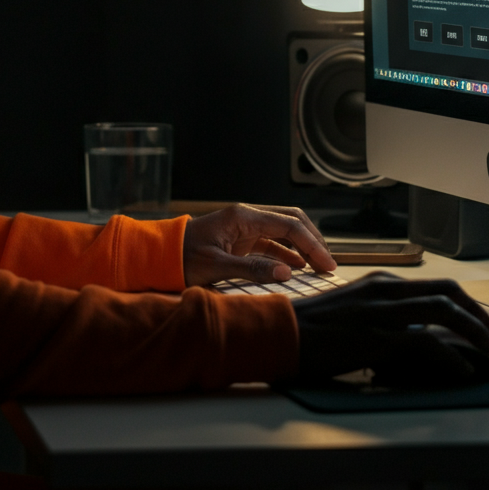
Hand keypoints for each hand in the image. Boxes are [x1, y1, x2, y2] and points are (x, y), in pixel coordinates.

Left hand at [181, 203, 335, 286]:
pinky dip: (287, 254)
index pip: (288, 225)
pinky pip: (272, 243)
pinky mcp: (241, 240)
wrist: (159, 255)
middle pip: (291, 222)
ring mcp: (245, 228)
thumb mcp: (216, 265)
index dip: (311, 244)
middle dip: (313, 241)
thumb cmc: (182, 257)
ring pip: (284, 232)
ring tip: (319, 268)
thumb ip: (251, 268)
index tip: (327, 264)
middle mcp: (247, 218)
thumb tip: (287, 272)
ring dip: (303, 248)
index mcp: (243, 217)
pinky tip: (298, 267)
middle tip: (329, 265)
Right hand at [291, 271, 488, 381]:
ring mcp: (382, 311)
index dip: (465, 304)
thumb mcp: (351, 311)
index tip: (479, 323)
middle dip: (478, 314)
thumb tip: (411, 338)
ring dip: (475, 332)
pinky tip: (462, 371)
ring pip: (445, 311)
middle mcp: (385, 289)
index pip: (436, 285)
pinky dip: (451, 358)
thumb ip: (381, 316)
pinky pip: (427, 344)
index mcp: (379, 282)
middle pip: (448, 292)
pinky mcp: (377, 335)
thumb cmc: (309, 328)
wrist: (279, 333)